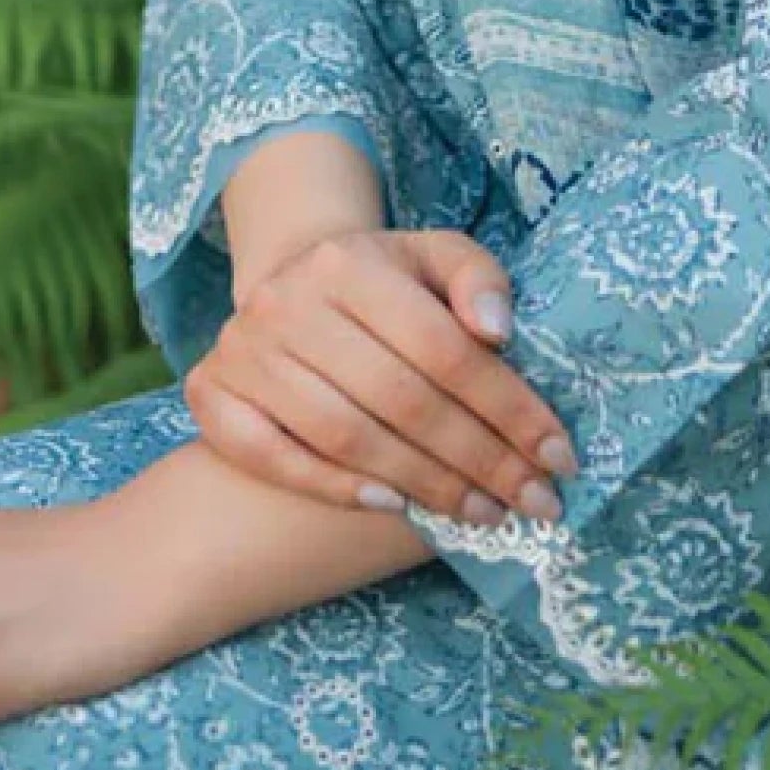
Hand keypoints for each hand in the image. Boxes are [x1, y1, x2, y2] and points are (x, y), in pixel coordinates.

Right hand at [184, 225, 579, 529]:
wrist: (291, 276)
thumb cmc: (384, 278)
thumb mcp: (436, 256)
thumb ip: (477, 278)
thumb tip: (497, 327)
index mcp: (351, 261)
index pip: (444, 348)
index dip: (507, 408)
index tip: (557, 455)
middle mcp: (289, 302)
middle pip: (400, 399)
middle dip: (478, 459)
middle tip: (532, 501)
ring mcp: (244, 351)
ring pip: (344, 435)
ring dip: (423, 484)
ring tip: (481, 514)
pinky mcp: (211, 394)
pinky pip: (272, 458)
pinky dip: (334, 487)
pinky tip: (393, 506)